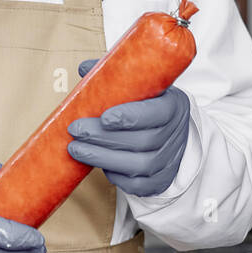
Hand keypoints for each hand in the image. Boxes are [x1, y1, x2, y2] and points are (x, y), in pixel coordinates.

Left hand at [66, 59, 190, 196]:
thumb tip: (85, 69)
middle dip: (103, 137)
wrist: (176, 133)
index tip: (104, 117)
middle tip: (75, 129)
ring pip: (136, 165)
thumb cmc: (152, 106)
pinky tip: (96, 163)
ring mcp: (169, 161)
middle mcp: (175, 135)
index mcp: (173, 106)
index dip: (130, 117)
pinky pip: (136, 184)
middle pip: (140, 141)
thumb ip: (116, 76)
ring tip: (76, 148)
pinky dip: (114, 175)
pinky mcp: (160, 181)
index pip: (155, 113)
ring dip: (101, 157)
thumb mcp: (143, 86)